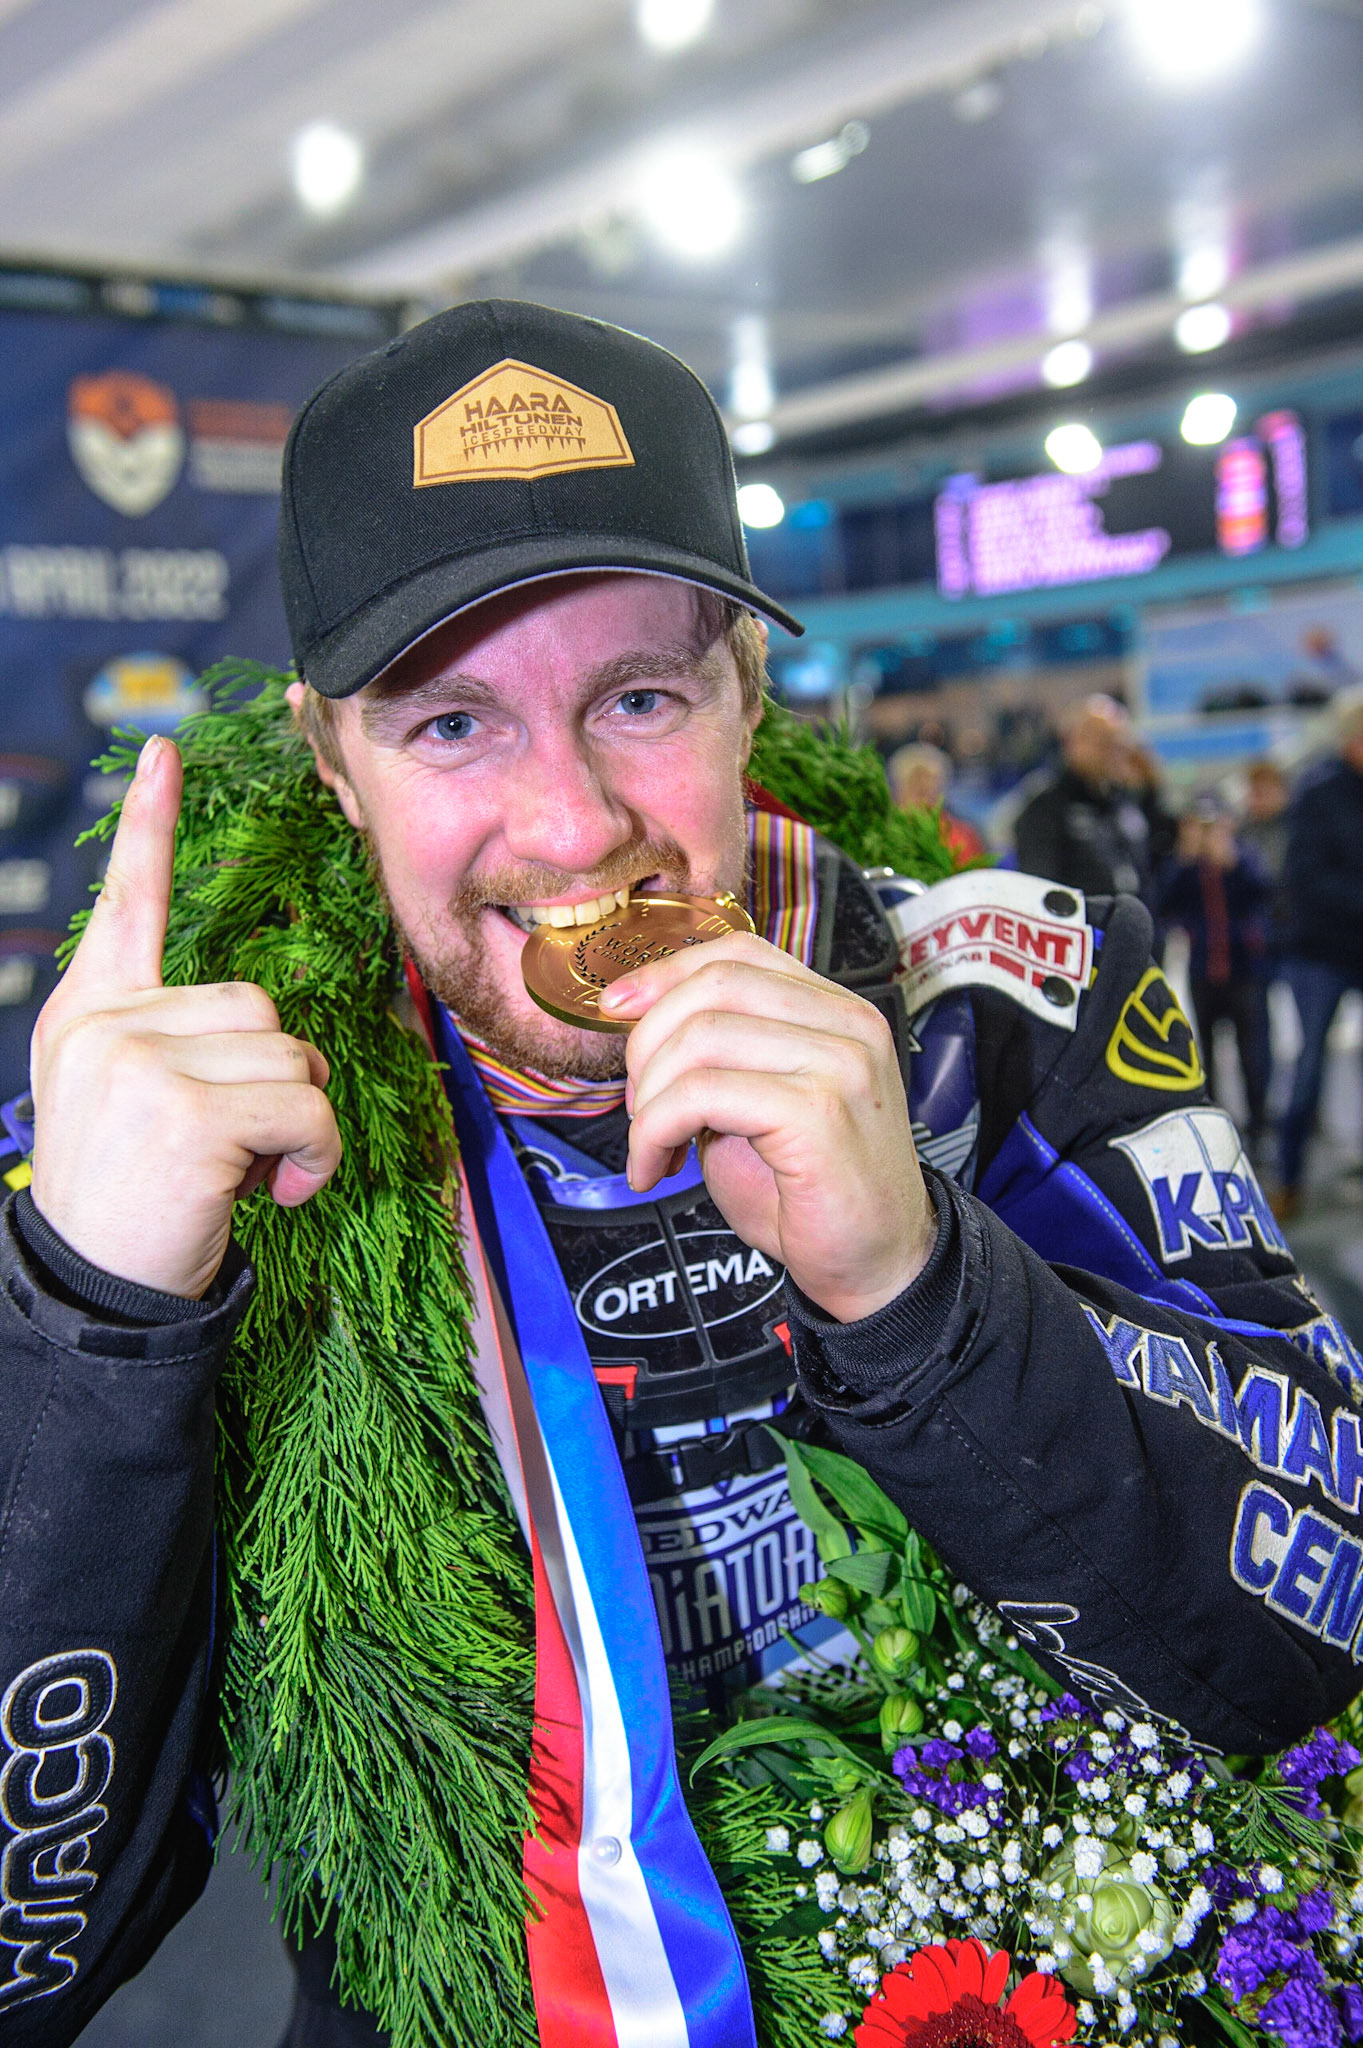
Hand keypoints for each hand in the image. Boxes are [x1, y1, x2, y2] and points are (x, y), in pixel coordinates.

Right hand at [29, 735, 340, 1297]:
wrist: (96, 1295)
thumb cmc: (134, 1202)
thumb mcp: (128, 1102)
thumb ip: (171, 1040)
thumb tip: (267, 1028)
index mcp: (91, 1013)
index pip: (129, 904)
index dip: (150, 827)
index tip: (163, 752)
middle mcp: (107, 1023)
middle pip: (259, 1001)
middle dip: (279, 1074)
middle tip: (241, 1146)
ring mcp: (139, 1062)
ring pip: (291, 1050)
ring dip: (300, 1119)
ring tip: (249, 1172)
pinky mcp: (185, 1110)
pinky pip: (307, 1102)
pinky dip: (315, 1154)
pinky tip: (271, 1192)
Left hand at [601, 933, 934, 1323]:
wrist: (877, 1265)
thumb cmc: (812, 1194)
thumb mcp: (756, 1104)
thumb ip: (718, 1056)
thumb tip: (639, 1020)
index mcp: (836, 1012)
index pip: (739, 953)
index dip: (666, 974)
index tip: (616, 1008)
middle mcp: (848, 1026)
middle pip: (714, 986)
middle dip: (649, 1044)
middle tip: (639, 1107)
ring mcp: (840, 1065)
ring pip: (700, 1039)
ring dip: (648, 1100)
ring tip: (652, 1146)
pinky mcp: (818, 1113)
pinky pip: (701, 1096)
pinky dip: (656, 1132)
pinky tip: (658, 1167)